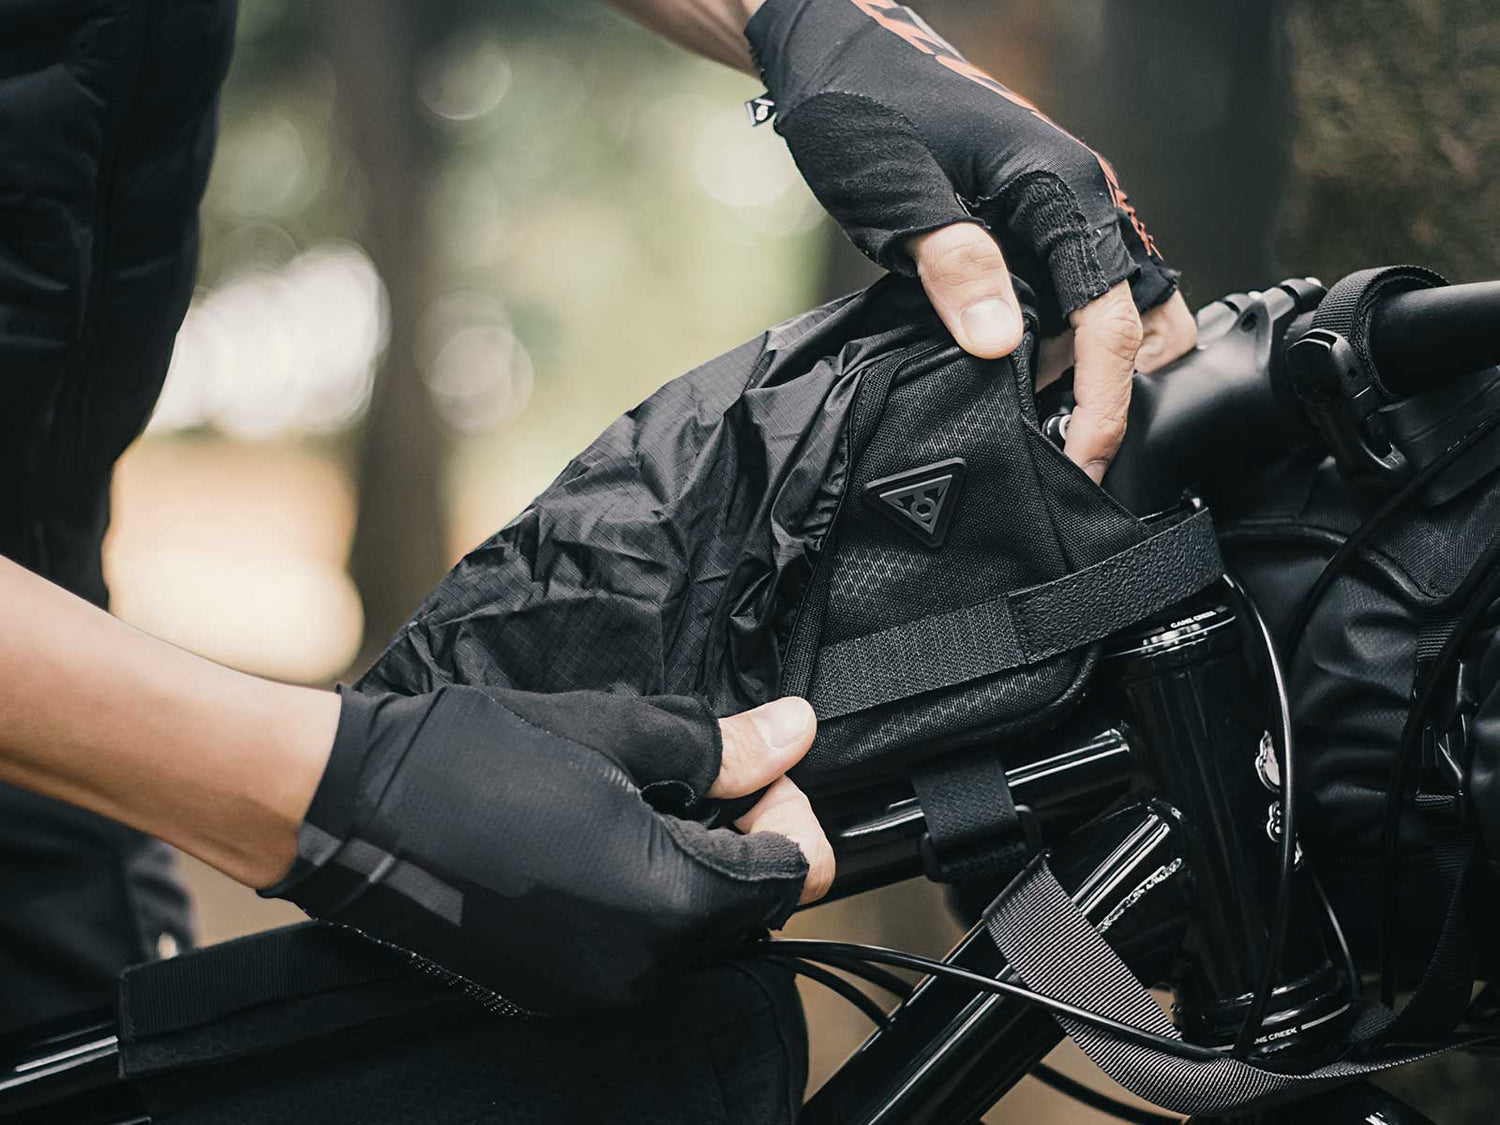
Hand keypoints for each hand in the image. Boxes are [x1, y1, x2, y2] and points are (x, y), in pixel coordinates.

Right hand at [262, 687, 831, 1011]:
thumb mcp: (616, 733)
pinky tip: (597, 835)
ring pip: (692, 932)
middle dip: (745, 837)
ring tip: (643, 795)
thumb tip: (795, 730)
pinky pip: (635, 949)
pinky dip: (642, 896)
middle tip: (702, 771)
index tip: (756, 766)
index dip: (791, 811)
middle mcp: (638, 968)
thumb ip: (720, 746)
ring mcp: (590, 989)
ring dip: (693, 865)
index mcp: (666, 902)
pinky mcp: (549, 989)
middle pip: (747, 910)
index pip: (792, 877)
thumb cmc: (474, 757)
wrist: (348, 807)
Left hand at [745, 0, 1198, 480]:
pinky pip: (1074, 300)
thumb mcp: (896, 191)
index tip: (1081, 465)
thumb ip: (953, 263)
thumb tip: (1001, 345)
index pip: (1113, 319)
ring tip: (1031, 425)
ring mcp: (1063, 216)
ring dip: (1088, 373)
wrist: (839, 55)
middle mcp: (1081, 203)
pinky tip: (1009, 377)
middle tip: (1057, 450)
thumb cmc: (863, 106)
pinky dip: (1059, 348)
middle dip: (1118, 391)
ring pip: (1116, 312)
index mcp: (1061, 192)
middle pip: (1148, 319)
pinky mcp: (1036, 229)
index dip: (1105, 403)